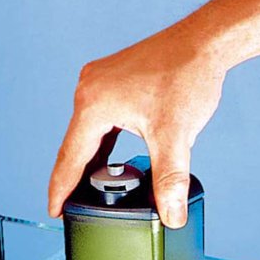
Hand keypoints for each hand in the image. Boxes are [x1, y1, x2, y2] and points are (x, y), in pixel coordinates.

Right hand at [48, 26, 226, 227]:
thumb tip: (172, 216)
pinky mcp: (114, 82)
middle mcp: (90, 90)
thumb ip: (170, 180)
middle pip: (76, 147)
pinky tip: (111, 162)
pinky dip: (104, 145)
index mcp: (94, 104)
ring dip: (91, 163)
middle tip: (71, 209)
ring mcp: (100, 83)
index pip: (71, 158)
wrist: (204, 44)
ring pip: (89, 135)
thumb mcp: (176, 136)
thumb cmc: (186, 75)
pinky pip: (101, 122)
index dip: (62, 189)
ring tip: (89, 192)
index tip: (55, 211)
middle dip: (74, 180)